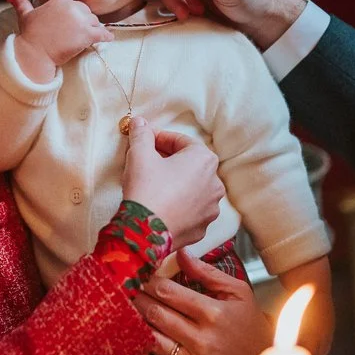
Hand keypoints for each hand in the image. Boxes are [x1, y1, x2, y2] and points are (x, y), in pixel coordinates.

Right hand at [8, 0, 112, 79]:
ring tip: (84, 38)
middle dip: (83, 19)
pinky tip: (109, 38)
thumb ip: (21, 4)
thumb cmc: (30, 36)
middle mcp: (72, 8)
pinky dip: (106, 37)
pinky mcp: (87, 34)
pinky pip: (103, 34)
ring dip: (92, 29)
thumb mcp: (25, 17)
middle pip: (86, 10)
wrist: (35, 53)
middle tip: (75, 31)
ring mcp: (81, 21)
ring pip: (95, 22)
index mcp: (58, 2)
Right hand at [122, 119, 222, 250]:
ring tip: (154, 187)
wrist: (144, 232)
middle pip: (189, 165)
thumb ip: (141, 134)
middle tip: (147, 163)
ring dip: (176, 185)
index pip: (181, 141)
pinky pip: (190, 211)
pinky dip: (178, 206)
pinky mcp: (202, 229)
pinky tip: (161, 207)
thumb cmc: (146, 188)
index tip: (145, 141)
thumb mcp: (139, 154)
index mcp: (204, 160)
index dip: (160, 139)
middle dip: (169, 161)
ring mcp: (211, 209)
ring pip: (192, 189)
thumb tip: (139, 123)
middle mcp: (215, 183)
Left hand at [135, 249, 270, 354]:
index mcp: (215, 313)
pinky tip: (140, 351)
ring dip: (138, 328)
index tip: (139, 278)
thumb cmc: (252, 326)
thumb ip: (207, 273)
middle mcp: (206, 341)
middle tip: (126, 294)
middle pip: (157, 315)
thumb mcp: (238, 293)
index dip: (149, 283)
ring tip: (129, 317)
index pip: (168, 293)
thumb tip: (180, 253)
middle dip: (138, 301)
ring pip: (155, 343)